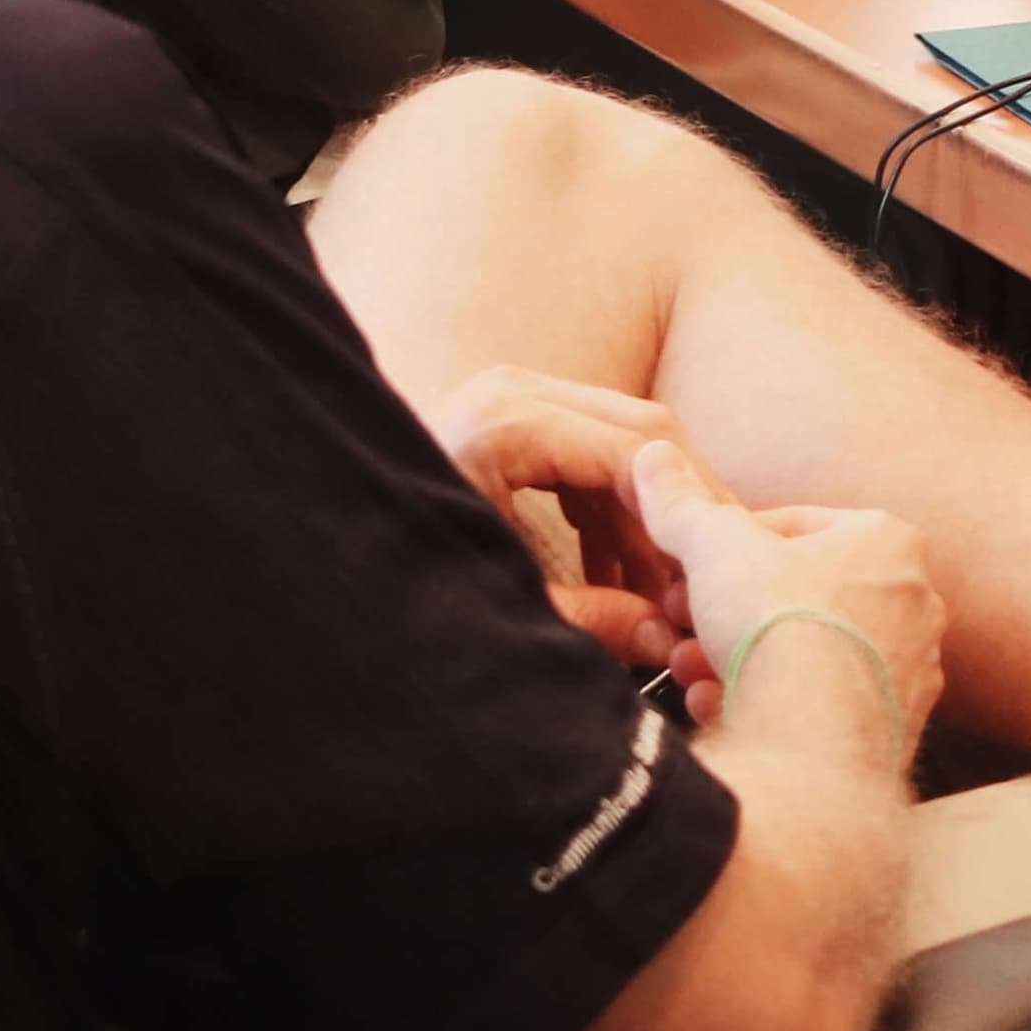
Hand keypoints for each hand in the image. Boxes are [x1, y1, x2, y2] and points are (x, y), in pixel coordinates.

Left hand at [430, 367, 720, 676]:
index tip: (711, 579)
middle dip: (680, 510)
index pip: (637, 454)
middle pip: (643, 432)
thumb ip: (589, 621)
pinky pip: (587, 450)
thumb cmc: (399, 576)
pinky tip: (616, 579)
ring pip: (622, 440)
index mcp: (509, 424)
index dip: (684, 519)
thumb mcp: (501, 601)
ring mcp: (510, 395)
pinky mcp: (507, 418)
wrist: (318, 549)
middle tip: (709, 579)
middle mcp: (514, 390)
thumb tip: (662, 640)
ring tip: (662, 596)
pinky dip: (610, 508)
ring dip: (647, 514)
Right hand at [631, 441, 943, 764]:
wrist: (812, 747)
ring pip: (807, 654)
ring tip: (690, 668)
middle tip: (684, 621)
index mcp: (889, 541)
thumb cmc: (778, 625)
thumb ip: (683, 504)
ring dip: (741, 657)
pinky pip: (820, 709)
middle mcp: (914, 604)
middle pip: (800, 595)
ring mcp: (908, 673)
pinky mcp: (892, 734)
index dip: (731, 544)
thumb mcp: (714, 546)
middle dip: (732, 609)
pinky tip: (720, 707)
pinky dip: (769, 704)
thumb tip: (653, 457)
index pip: (797, 526)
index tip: (691, 567)